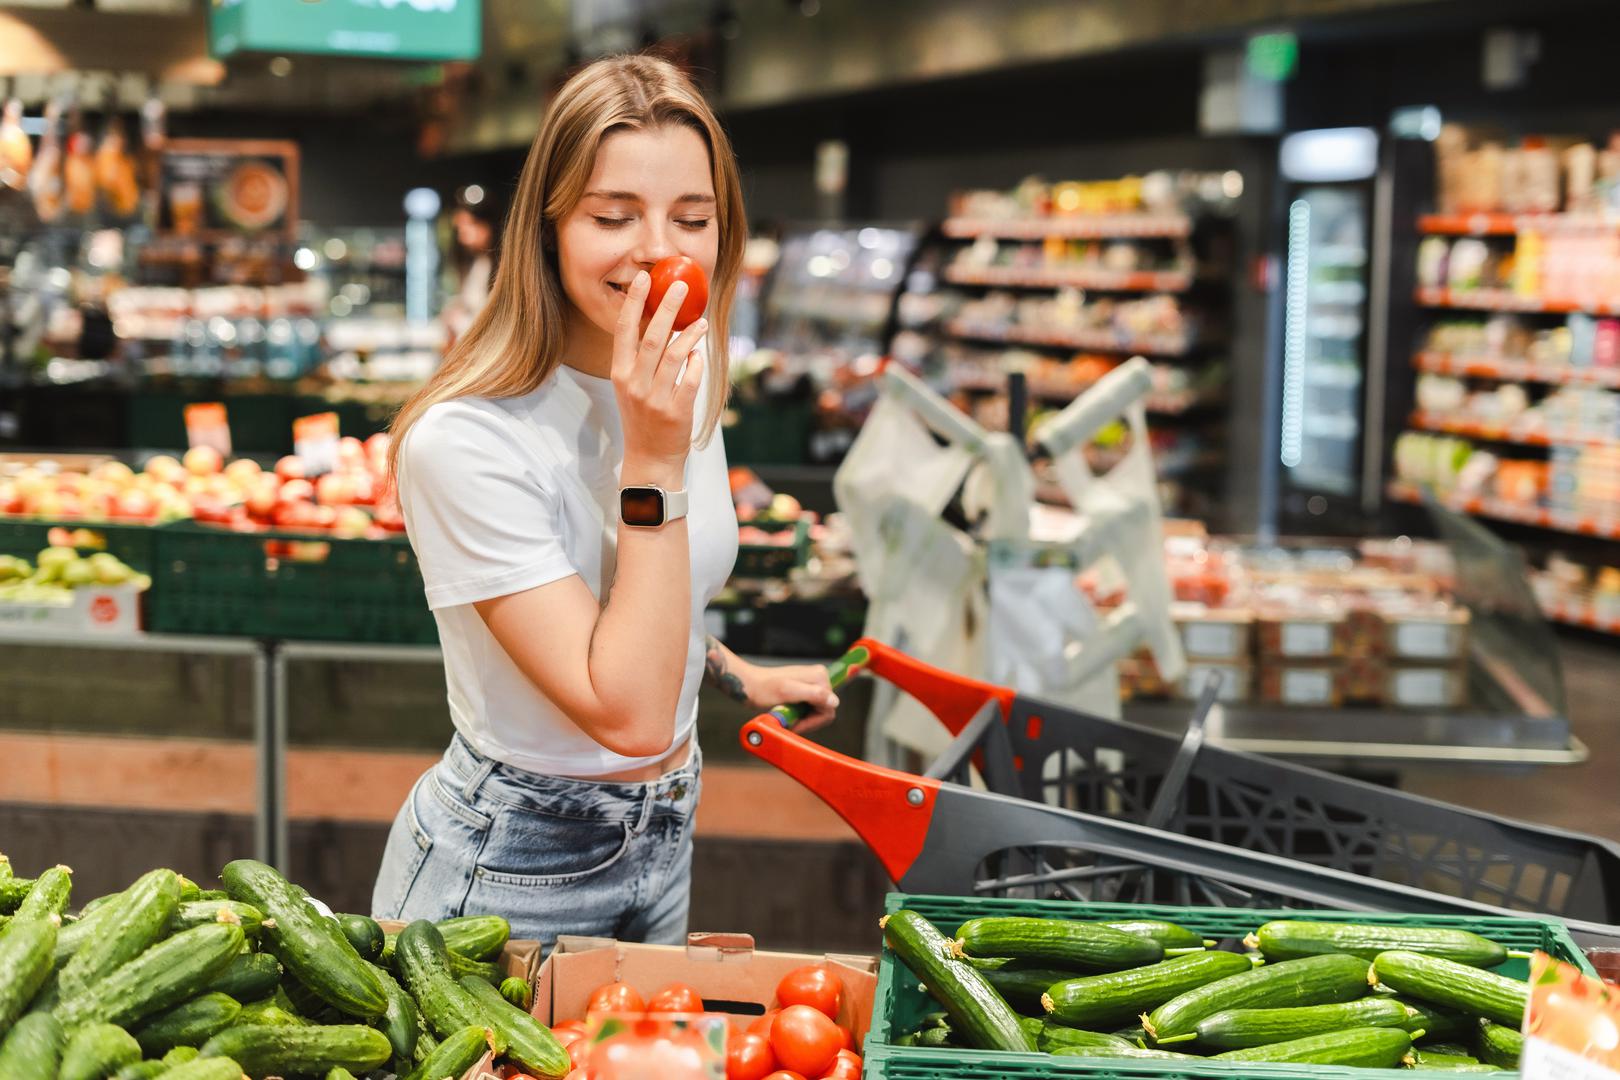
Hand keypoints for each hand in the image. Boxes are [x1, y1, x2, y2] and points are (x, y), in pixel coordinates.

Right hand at [612, 269, 707, 477]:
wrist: (650, 458)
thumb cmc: (642, 418)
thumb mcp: (631, 386)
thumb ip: (640, 358)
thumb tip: (659, 320)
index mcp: (620, 373)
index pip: (624, 330)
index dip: (635, 302)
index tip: (644, 279)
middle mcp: (635, 384)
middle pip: (652, 337)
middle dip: (668, 308)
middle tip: (682, 287)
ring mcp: (655, 398)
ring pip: (674, 355)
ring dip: (690, 334)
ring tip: (701, 321)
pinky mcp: (677, 411)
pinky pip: (691, 379)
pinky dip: (697, 362)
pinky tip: (699, 353)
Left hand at [742, 661, 840, 734]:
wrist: (748, 685)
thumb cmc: (763, 689)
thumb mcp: (787, 692)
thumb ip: (813, 694)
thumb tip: (834, 701)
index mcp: (819, 676)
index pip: (829, 708)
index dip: (813, 721)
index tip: (795, 724)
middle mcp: (819, 677)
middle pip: (824, 710)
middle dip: (808, 721)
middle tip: (790, 722)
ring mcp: (811, 683)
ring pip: (817, 711)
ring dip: (803, 719)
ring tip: (786, 718)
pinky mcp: (803, 689)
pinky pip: (809, 708)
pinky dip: (799, 715)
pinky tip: (787, 714)